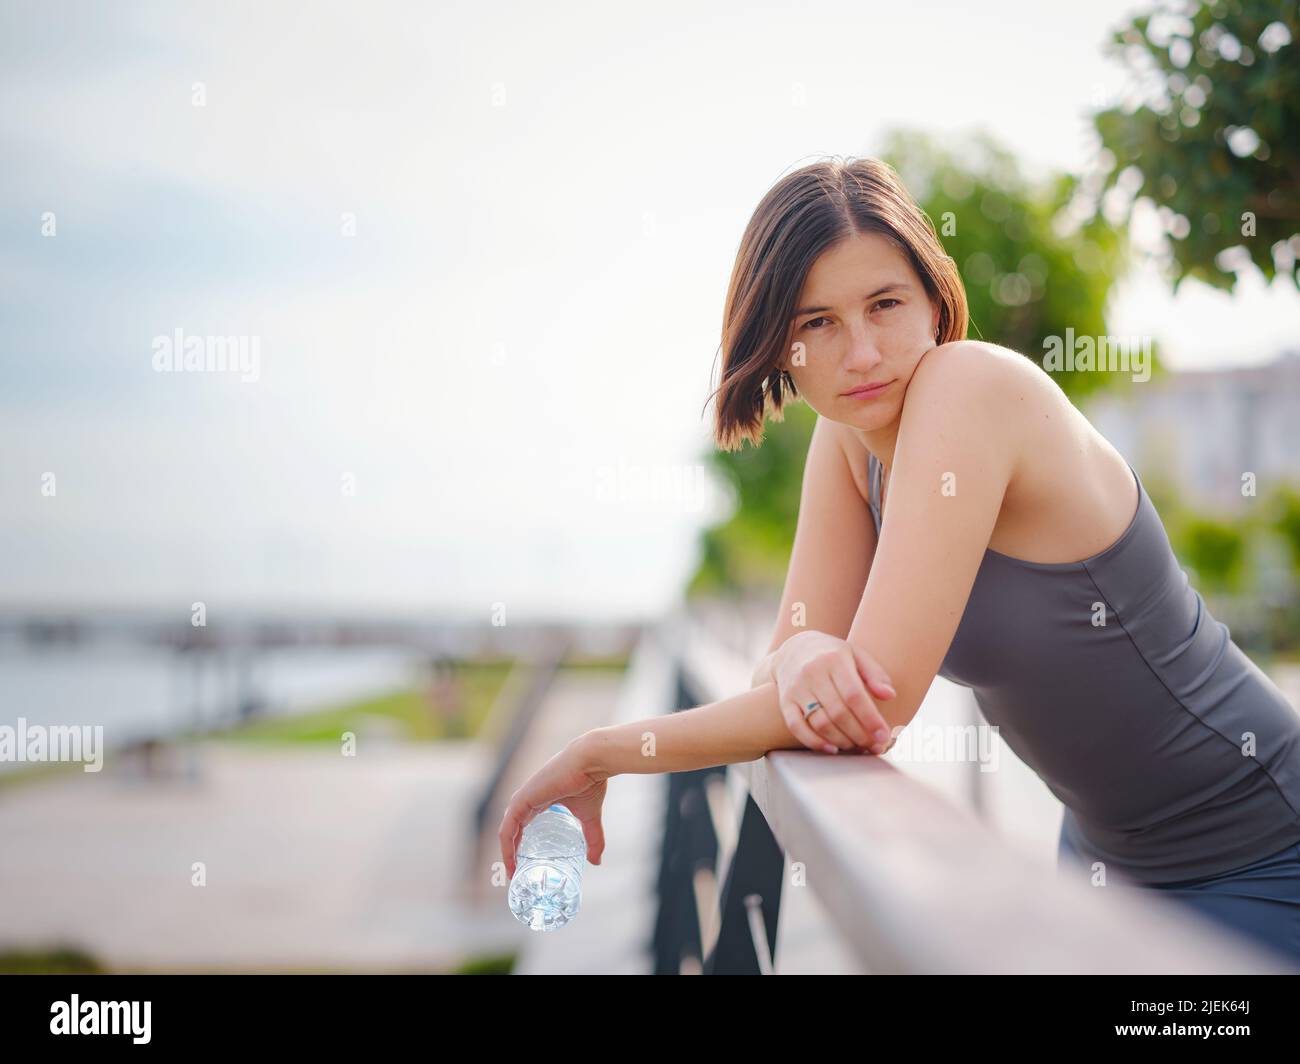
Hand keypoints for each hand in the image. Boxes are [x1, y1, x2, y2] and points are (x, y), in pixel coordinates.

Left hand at [498, 736, 608, 879]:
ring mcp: (522, 799)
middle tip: (516, 875)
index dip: (519, 847)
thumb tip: (597, 862)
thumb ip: (592, 838)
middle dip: (511, 853)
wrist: (591, 762)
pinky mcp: (522, 800)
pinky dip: (506, 845)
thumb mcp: (589, 816)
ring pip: (506, 831)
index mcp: (537, 801)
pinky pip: (507, 828)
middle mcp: (526, 799)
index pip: (520, 826)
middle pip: (511, 831)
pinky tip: (510, 860)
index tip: (523, 867)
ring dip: (506, 853)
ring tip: (512, 873)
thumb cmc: (590, 782)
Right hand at [772, 630, 896, 754]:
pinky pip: (796, 726)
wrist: (794, 649)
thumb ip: (875, 674)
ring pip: (819, 722)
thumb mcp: (856, 654)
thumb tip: (890, 695)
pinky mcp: (785, 701)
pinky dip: (814, 741)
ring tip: (857, 746)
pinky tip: (831, 749)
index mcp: (834, 660)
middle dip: (859, 734)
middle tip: (873, 745)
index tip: (883, 735)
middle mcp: (812, 673)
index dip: (870, 718)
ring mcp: (796, 688)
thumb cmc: (832, 655)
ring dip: (841, 740)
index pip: (854, 695)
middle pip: (838, 712)